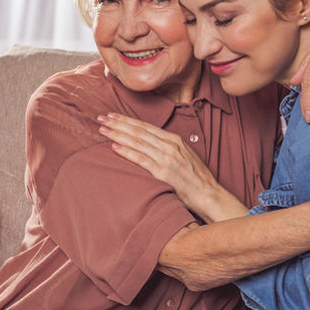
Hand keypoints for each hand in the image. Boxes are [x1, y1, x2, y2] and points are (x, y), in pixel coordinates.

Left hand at [97, 113, 246, 221]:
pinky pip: (141, 159)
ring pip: (137, 142)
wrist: (208, 194)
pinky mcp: (163, 172)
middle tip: (101, 118)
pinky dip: (127, 152)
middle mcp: (169, 145)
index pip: (145, 126)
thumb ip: (167, 147)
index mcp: (174, 139)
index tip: (112, 115)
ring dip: (118, 134)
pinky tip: (114, 147)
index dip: (127, 120)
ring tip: (103, 130)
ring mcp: (166, 158)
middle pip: (138, 131)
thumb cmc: (195, 176)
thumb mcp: (183, 155)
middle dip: (118, 123)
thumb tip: (148, 142)